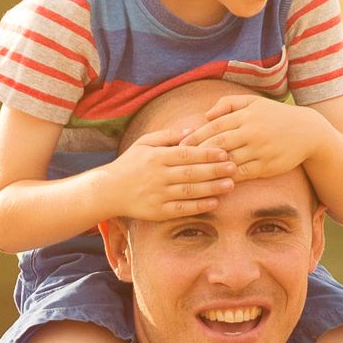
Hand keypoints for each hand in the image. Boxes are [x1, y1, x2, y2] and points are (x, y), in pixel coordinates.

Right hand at [100, 125, 233, 223]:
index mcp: (156, 157)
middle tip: (234, 167)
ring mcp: (158, 195)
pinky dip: (199, 206)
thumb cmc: (130, 164)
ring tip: (230, 185)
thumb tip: (191, 130)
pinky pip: (182, 209)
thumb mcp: (143, 143)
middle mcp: (158, 176)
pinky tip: (214, 203)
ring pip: (189, 191)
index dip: (206, 153)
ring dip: (212, 188)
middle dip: (215, 170)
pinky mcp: (158, 212)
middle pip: (191, 172)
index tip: (224, 152)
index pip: (186, 154)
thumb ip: (167, 135)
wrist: (108, 190)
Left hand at [188, 91, 314, 181]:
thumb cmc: (276, 116)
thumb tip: (206, 115)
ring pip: (230, 160)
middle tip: (182, 161)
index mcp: (246, 115)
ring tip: (194, 173)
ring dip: (211, 168)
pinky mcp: (268, 165)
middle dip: (198, 153)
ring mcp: (260, 150)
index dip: (196, 136)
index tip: (181, 145)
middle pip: (219, 143)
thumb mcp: (254, 102)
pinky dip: (229, 177)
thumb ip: (228, 104)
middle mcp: (252, 132)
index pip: (215, 126)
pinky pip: (244, 173)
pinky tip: (216, 180)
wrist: (308, 132)